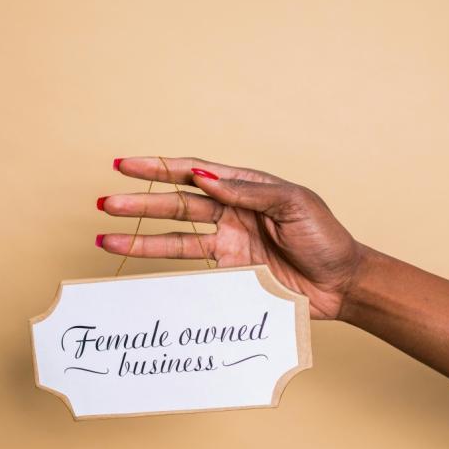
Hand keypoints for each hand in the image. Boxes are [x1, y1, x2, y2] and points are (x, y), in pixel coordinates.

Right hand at [99, 156, 364, 319]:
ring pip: (174, 237)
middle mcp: (230, 211)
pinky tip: (140, 263)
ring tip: (106, 237)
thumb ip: (247, 191)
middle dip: (140, 204)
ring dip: (140, 237)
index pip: (193, 171)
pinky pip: (190, 265)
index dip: (158, 167)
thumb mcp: (293, 203)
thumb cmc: (326, 236)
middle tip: (106, 203)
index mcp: (246, 186)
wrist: (342, 283)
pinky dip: (164, 265)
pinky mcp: (228, 270)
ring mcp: (227, 242)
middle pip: (176, 204)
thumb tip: (203, 177)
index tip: (125, 165)